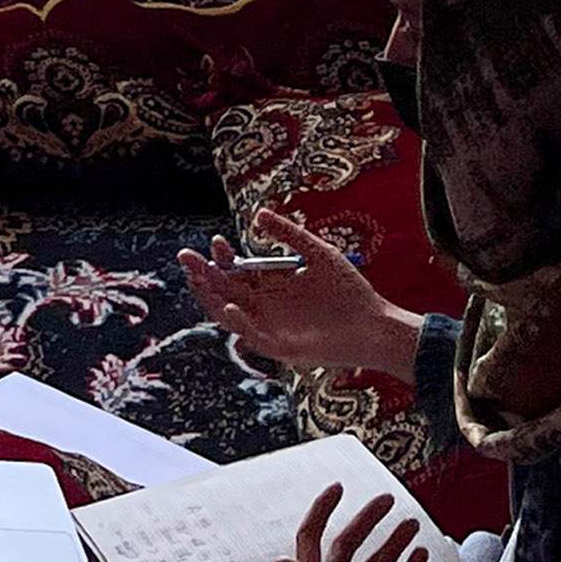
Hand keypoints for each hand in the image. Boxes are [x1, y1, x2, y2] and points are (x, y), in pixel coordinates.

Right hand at [177, 208, 423, 375]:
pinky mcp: (278, 347)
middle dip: (204, 274)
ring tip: (198, 279)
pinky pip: (251, 336)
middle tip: (186, 256)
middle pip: (225, 290)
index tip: (217, 241)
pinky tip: (232, 307)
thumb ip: (289, 234)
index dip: (223, 257)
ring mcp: (269, 327)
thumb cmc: (349, 291)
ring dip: (211, 298)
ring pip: (228, 314)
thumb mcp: (317, 253)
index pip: (237, 270)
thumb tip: (258, 214)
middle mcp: (264, 306)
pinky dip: (239, 323)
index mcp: (271, 284)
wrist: (373, 325)